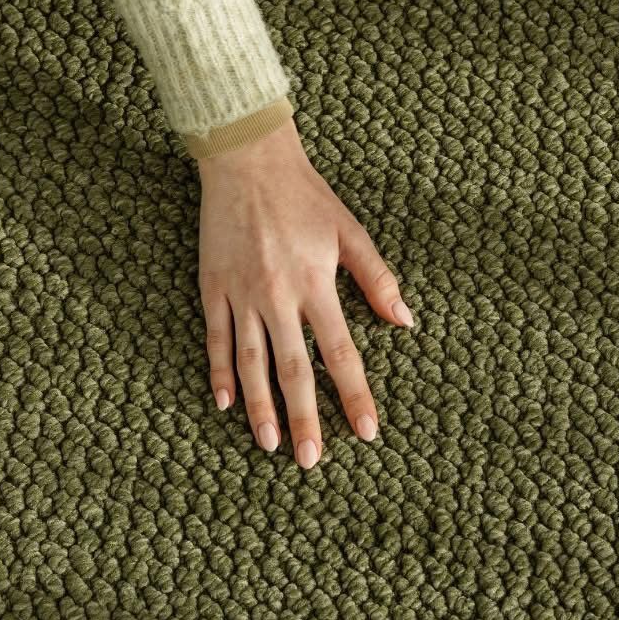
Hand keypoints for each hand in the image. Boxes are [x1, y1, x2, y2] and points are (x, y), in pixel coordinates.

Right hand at [196, 118, 413, 468]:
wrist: (246, 160)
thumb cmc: (304, 194)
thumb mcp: (349, 231)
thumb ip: (377, 279)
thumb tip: (406, 321)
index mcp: (316, 283)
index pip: (340, 353)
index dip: (354, 395)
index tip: (366, 432)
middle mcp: (277, 295)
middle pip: (293, 369)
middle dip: (304, 417)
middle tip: (310, 459)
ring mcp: (241, 293)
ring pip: (250, 361)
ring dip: (260, 405)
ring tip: (268, 443)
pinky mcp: (213, 286)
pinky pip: (215, 337)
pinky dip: (219, 371)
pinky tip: (224, 402)